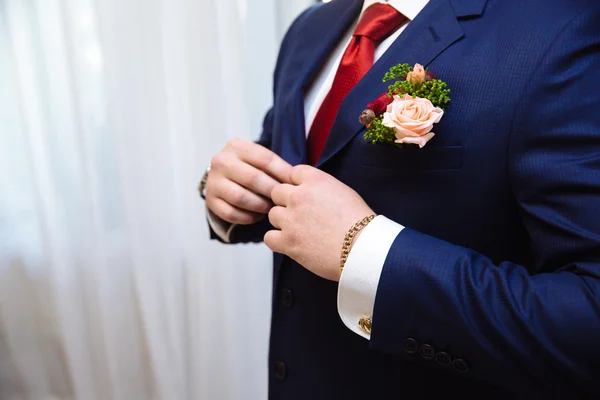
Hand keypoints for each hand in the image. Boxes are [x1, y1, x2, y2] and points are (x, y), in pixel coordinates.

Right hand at [206, 138, 292, 223]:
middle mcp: (221, 161)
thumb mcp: (259, 160)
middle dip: (272, 191)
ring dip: (260, 205)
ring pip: (240, 197)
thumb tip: (297, 181)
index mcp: (236, 146)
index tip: (296, 184)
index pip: (265, 159)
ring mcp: (213, 182)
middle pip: (253, 178)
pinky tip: (257, 216)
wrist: (222, 177)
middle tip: (284, 200)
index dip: (283, 173)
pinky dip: (247, 217)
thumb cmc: (249, 168)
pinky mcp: (210, 201)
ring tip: (271, 208)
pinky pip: (231, 214)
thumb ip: (276, 166)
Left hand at [265, 165, 373, 281]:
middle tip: (301, 214)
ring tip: (300, 231)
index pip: (294, 173)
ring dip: (282, 222)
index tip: (304, 195)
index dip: (298, 185)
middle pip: (277, 192)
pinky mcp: (287, 241)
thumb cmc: (360, 223)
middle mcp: (299, 196)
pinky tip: (291, 243)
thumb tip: (311, 192)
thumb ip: (322, 187)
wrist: (363, 249)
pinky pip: (269, 237)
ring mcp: (291, 219)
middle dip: (286, 202)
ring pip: (272, 214)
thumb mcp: (344, 192)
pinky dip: (277, 241)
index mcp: (316, 180)